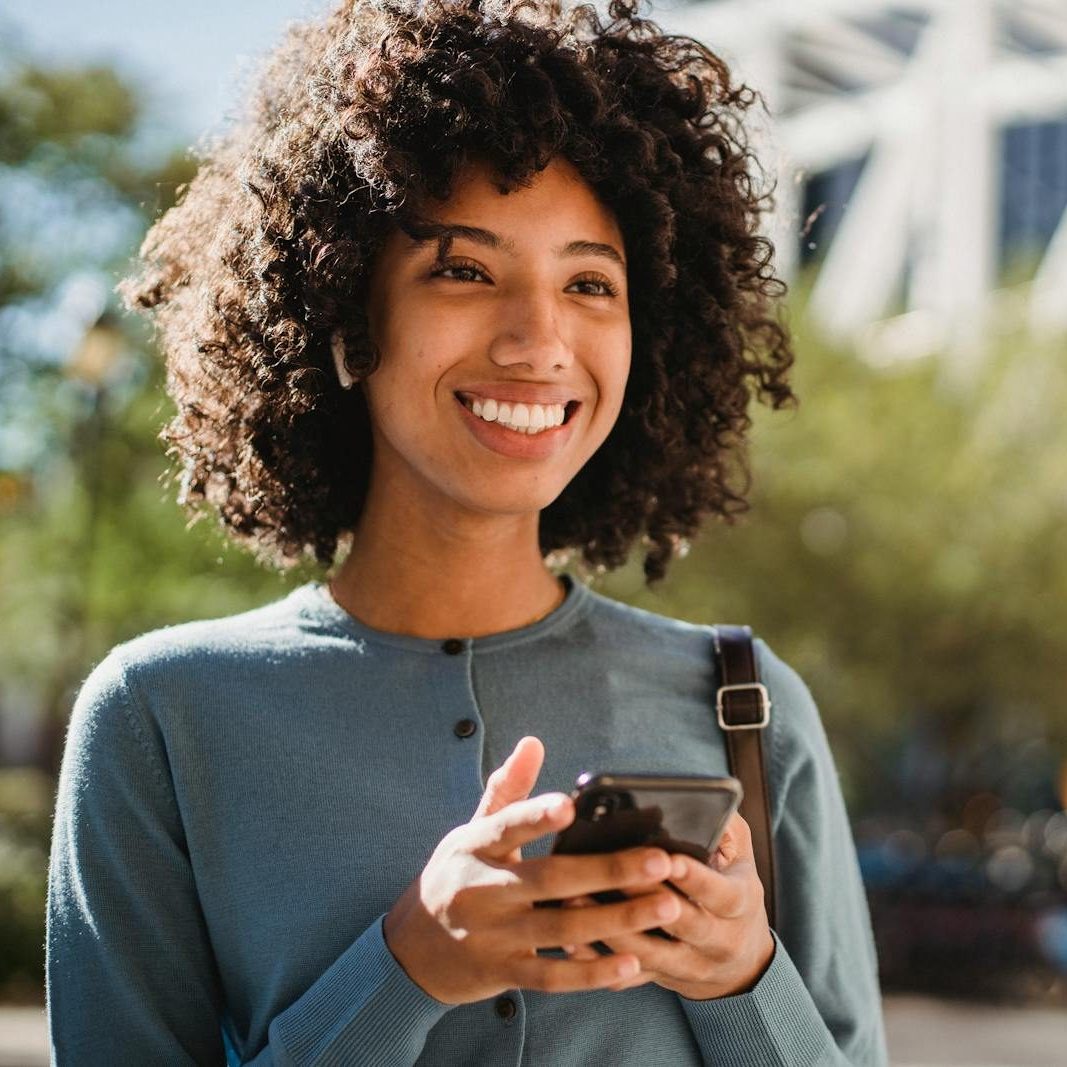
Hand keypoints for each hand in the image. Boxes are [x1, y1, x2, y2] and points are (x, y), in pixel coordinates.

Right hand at [382, 736, 681, 1003]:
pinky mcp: (504, 973)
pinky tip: (632, 962)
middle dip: (608, 871)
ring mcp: (493, 936)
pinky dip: (592, 973)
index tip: (570, 806)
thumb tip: (533, 742)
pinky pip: (553, 976)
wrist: (410, 951)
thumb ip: (507, 790)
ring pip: (562, 929)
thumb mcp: (469, 832)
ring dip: (617, 920)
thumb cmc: (454, 876)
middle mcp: (482, 891)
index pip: (507, 826)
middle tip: (660, 861)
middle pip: (550, 880)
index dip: (536, 817)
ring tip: (666, 906)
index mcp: (476, 847)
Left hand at [562, 813, 774, 999]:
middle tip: (613, 877)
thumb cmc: (731, 887)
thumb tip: (704, 803)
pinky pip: (628, 978)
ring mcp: (690, 965)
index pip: (721, 893)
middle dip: (646, 900)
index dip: (694, 878)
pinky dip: (599, 962)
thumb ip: (726, 828)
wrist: (741, 960)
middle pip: (684, 924)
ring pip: (651, 955)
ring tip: (575, 900)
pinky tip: (570, 942)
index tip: (666, 859)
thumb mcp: (741, 855)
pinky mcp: (662, 979)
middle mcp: (720, 940)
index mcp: (740, 904)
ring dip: (613, 932)